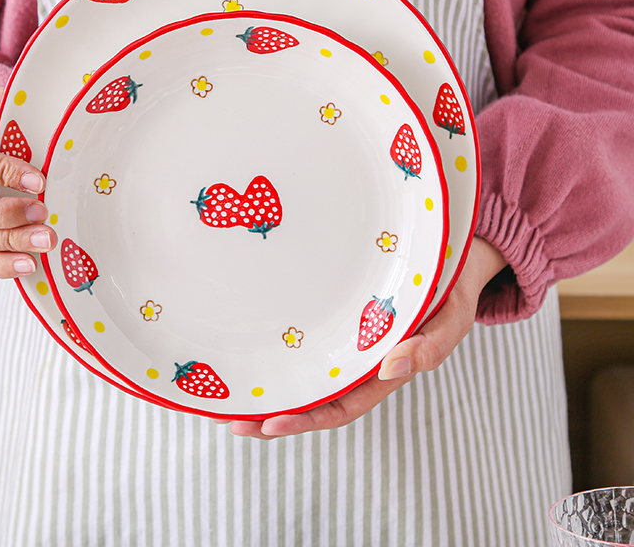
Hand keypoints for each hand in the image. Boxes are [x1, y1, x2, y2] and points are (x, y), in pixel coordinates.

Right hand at [0, 89, 55, 277]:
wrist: (30, 160)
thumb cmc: (24, 135)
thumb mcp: (15, 113)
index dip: (2, 170)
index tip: (39, 179)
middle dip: (3, 213)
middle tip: (42, 210)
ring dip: (10, 241)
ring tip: (47, 239)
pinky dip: (7, 266)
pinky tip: (32, 264)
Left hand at [225, 237, 505, 438]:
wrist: (447, 257)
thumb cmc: (451, 291)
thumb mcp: (453, 318)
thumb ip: (432, 346)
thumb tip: (392, 369)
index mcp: (382, 371)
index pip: (340, 406)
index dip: (305, 420)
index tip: (268, 425)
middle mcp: (357, 361)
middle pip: (311, 398)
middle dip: (272, 414)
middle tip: (231, 420)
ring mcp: (343, 340)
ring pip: (302, 371)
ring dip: (268, 388)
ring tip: (228, 397)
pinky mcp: (336, 316)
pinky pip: (305, 339)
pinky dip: (278, 348)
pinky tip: (250, 345)